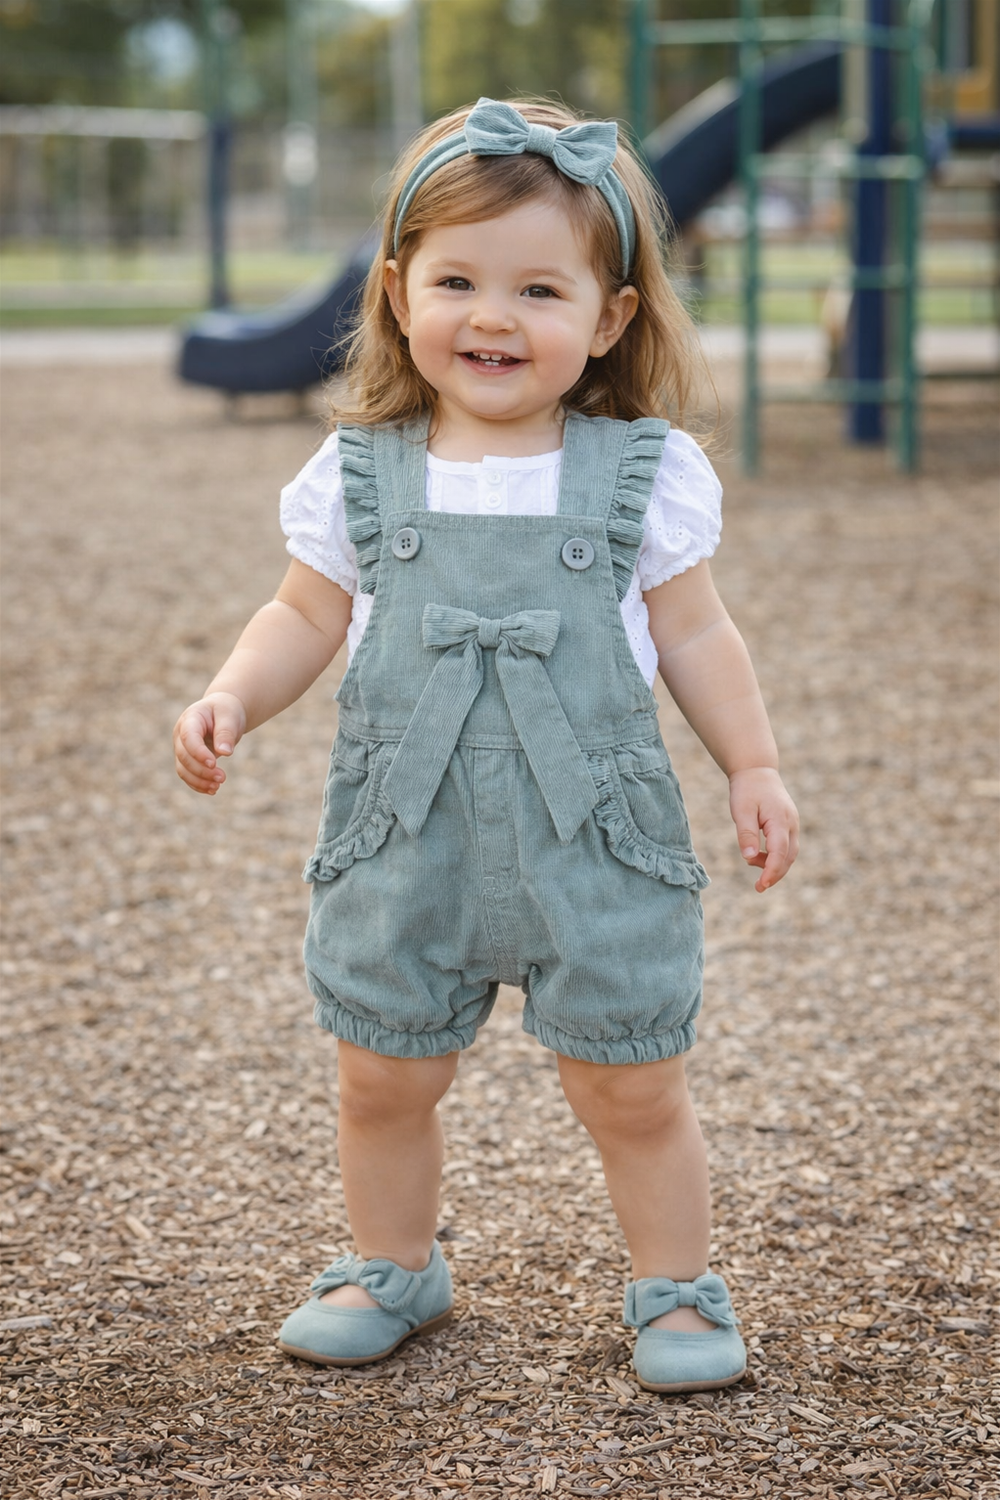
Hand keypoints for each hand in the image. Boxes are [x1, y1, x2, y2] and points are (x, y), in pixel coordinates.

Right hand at [173, 692, 246, 794]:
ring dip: (199, 781)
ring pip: (183, 769)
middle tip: (222, 778)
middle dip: (201, 770)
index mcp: (190, 719)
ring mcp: (182, 748)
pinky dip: (198, 785)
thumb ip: (226, 732)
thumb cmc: (226, 711)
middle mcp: (181, 734)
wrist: (223, 712)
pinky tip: (212, 790)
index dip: (198, 752)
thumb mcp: (230, 716)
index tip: (214, 763)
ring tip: (217, 787)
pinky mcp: (187, 759)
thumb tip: (225, 752)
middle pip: (184, 756)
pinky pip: (188, 775)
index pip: (188, 737)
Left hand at [729, 767, 798, 892]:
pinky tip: (757, 856)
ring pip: (789, 854)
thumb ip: (746, 834)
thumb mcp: (742, 811)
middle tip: (758, 887)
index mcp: (780, 820)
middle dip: (775, 874)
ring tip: (752, 865)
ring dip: (774, 865)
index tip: (761, 885)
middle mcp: (791, 823)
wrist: (756, 771)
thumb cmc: (747, 790)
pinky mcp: (788, 825)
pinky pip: (786, 847)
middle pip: (789, 857)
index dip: (772, 871)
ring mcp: (792, 824)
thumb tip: (749, 858)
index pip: (780, 852)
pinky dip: (775, 857)